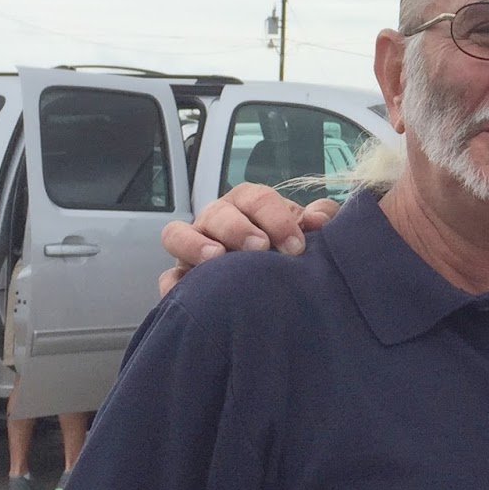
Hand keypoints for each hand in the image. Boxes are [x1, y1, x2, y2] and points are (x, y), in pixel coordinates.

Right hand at [158, 183, 340, 295]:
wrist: (278, 288)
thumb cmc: (290, 251)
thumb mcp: (308, 232)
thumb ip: (320, 219)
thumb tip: (319, 218)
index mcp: (249, 205)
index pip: (256, 198)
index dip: (276, 217)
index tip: (296, 245)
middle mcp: (219, 220)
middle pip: (217, 212)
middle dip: (238, 227)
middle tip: (259, 248)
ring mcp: (195, 247)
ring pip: (178, 234)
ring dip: (195, 244)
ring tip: (215, 259)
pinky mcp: (182, 278)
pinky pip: (168, 278)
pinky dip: (173, 283)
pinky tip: (186, 291)